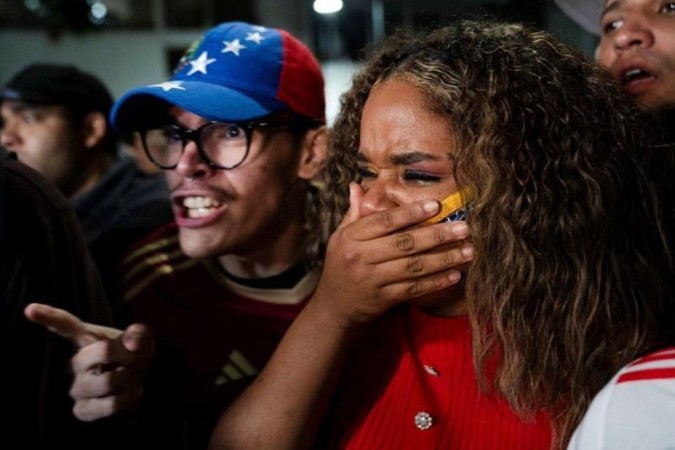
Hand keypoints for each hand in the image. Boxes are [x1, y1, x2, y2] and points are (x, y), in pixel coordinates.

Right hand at [24, 303, 154, 420]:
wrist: (136, 383)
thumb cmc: (132, 355)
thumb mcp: (140, 339)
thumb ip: (138, 333)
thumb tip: (132, 342)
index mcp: (85, 338)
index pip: (64, 324)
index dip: (48, 316)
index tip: (30, 309)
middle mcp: (75, 362)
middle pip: (103, 351)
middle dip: (129, 354)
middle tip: (134, 358)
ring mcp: (76, 387)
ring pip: (109, 382)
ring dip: (129, 377)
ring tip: (128, 376)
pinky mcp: (82, 410)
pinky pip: (111, 404)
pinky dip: (130, 397)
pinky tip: (126, 392)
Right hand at [312, 183, 472, 327]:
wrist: (333, 308)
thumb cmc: (340, 266)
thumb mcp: (340, 237)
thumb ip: (353, 213)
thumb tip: (357, 185)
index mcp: (351, 237)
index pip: (384, 221)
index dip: (411, 212)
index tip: (436, 206)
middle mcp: (360, 257)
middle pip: (404, 243)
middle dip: (437, 235)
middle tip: (463, 228)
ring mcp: (372, 280)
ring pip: (414, 267)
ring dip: (444, 259)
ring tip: (468, 251)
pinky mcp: (383, 299)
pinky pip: (415, 289)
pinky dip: (436, 282)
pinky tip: (455, 274)